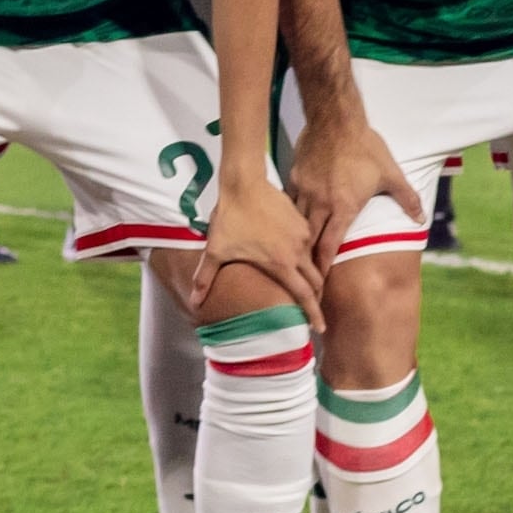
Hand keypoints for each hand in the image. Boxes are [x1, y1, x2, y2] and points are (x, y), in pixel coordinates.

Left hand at [193, 167, 328, 330]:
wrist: (244, 183)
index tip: (319, 329)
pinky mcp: (302, 221)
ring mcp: (303, 235)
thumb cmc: (230, 218)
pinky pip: (309, 243)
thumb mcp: (215, 251)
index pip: (304, 295)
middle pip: (316, 281)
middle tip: (312, 309)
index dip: (313, 314)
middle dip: (316, 297)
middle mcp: (298, 251)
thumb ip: (204, 279)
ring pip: (314, 261)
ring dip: (311, 274)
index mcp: (281, 264)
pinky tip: (294, 255)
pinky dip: (306, 254)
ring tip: (304, 282)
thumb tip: (193, 302)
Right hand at [285, 111, 420, 260]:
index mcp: (344, 207)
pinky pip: (290, 202)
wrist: (336, 120)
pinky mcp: (295, 176)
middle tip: (306, 274)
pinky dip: (291, 214)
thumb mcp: (391, 174)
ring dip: (298, 237)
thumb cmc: (365, 147)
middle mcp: (321, 203)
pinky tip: (289, 220)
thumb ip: (406, 198)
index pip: (330, 244)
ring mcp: (305, 190)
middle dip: (308, 258)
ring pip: (297, 221)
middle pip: (310, 239)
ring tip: (296, 251)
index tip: (320, 279)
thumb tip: (421, 218)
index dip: (324, 265)